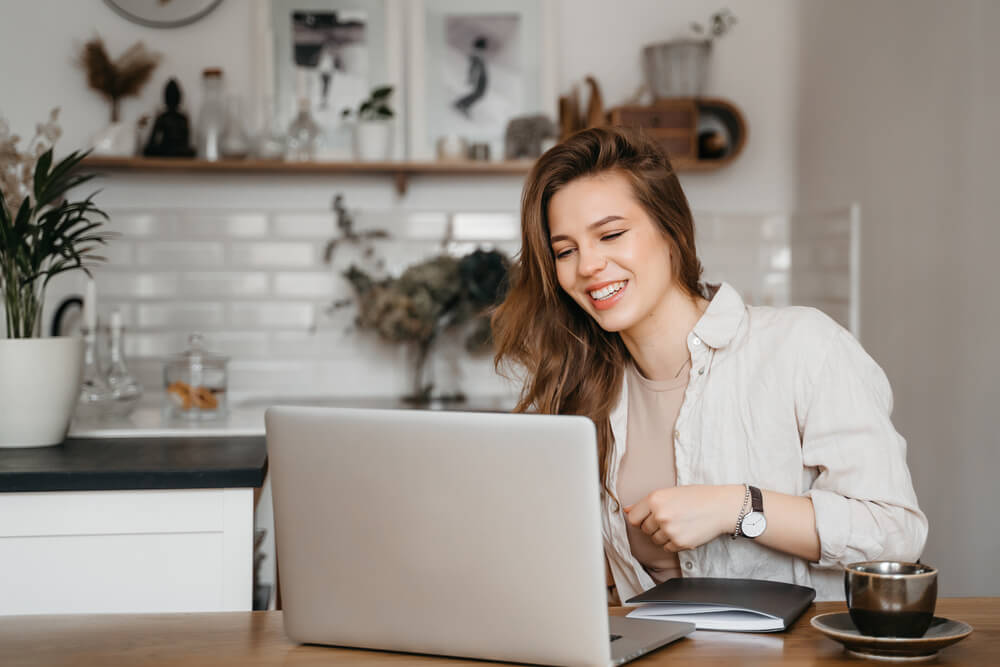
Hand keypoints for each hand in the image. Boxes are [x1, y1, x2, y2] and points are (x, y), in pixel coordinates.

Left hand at [624, 485, 742, 551]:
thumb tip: (626, 510)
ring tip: (679, 524)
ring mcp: (669, 530)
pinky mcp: (680, 543)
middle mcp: (660, 515)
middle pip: (644, 530)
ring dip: (663, 536)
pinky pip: (667, 548)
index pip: (633, 518)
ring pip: (655, 540)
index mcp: (655, 499)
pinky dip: (674, 543)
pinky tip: (685, 531)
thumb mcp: (670, 493)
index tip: (648, 518)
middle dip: (653, 527)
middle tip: (670, 518)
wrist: (721, 506)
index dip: (640, 519)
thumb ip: (646, 503)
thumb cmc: (697, 497)